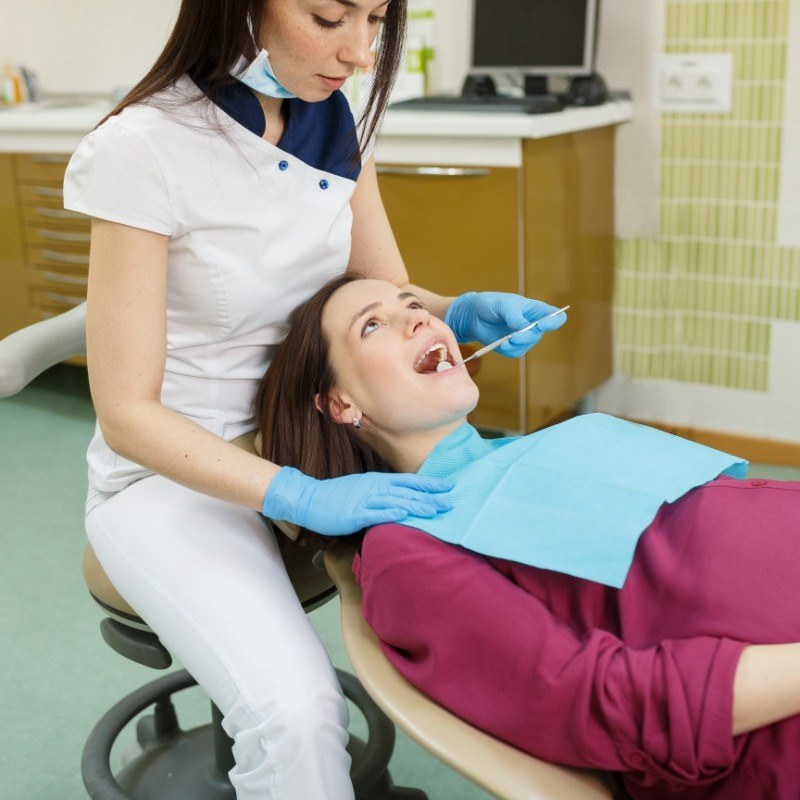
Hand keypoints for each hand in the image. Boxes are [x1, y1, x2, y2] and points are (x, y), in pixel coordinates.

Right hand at [262, 467, 453, 535]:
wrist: (309, 499)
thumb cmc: (336, 496)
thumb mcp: (362, 489)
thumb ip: (380, 494)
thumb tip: (399, 501)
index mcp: (377, 481)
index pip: (409, 481)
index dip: (430, 484)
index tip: (448, 487)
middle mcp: (375, 487)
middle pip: (408, 491)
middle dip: (431, 496)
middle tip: (451, 501)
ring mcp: (365, 500)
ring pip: (397, 501)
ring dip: (417, 506)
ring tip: (436, 510)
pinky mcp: (356, 513)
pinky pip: (377, 513)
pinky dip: (392, 514)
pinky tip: (405, 516)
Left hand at [445, 291, 566, 356]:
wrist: (473, 316)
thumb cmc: (490, 304)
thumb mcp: (502, 305)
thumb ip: (514, 316)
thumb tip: (524, 328)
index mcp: (536, 310)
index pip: (556, 317)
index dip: (553, 322)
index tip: (541, 324)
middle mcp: (533, 324)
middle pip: (539, 334)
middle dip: (527, 336)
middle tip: (514, 336)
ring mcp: (524, 337)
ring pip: (528, 345)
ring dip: (517, 344)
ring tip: (504, 341)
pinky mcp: (513, 347)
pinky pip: (516, 352)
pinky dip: (509, 349)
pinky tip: (501, 344)